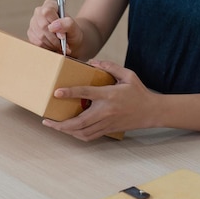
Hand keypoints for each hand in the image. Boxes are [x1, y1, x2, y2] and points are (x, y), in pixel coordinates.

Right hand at [27, 0, 83, 55]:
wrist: (69, 41)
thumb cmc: (72, 32)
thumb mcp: (74, 28)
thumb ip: (67, 24)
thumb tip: (53, 26)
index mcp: (50, 5)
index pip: (47, 12)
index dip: (54, 24)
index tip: (62, 34)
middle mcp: (39, 12)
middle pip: (43, 26)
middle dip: (54, 38)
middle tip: (63, 43)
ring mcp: (33, 23)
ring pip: (40, 36)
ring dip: (52, 44)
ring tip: (59, 45)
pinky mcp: (30, 33)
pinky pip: (37, 43)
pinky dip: (47, 47)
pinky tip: (53, 46)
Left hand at [42, 60, 158, 140]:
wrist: (152, 112)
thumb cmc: (138, 92)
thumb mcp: (128, 75)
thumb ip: (110, 67)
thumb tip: (92, 62)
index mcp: (109, 95)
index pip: (86, 93)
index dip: (71, 93)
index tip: (57, 93)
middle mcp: (106, 111)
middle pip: (80, 121)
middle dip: (61, 124)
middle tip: (47, 121)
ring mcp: (106, 123)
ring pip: (83, 132)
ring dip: (66, 131)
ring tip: (55, 126)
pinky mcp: (108, 130)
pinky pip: (89, 136)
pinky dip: (77, 136)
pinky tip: (69, 131)